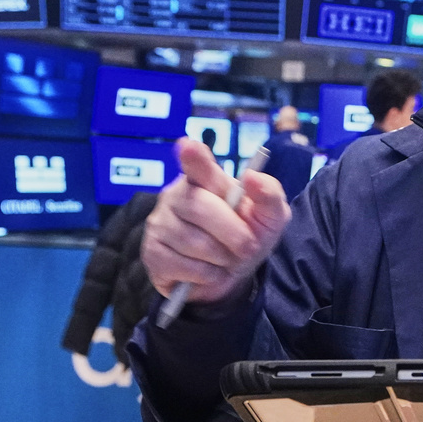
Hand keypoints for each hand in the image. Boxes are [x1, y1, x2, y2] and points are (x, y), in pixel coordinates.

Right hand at [141, 138, 291, 302]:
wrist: (232, 273)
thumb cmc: (248, 234)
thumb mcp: (270, 216)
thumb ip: (269, 194)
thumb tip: (252, 177)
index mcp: (206, 179)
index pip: (197, 164)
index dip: (193, 156)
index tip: (188, 146)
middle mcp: (177, 195)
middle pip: (201, 208)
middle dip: (233, 233)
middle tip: (248, 247)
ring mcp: (160, 223)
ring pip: (193, 242)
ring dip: (222, 258)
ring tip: (226, 258)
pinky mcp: (152, 253)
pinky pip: (183, 266)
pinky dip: (207, 275)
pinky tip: (209, 271)